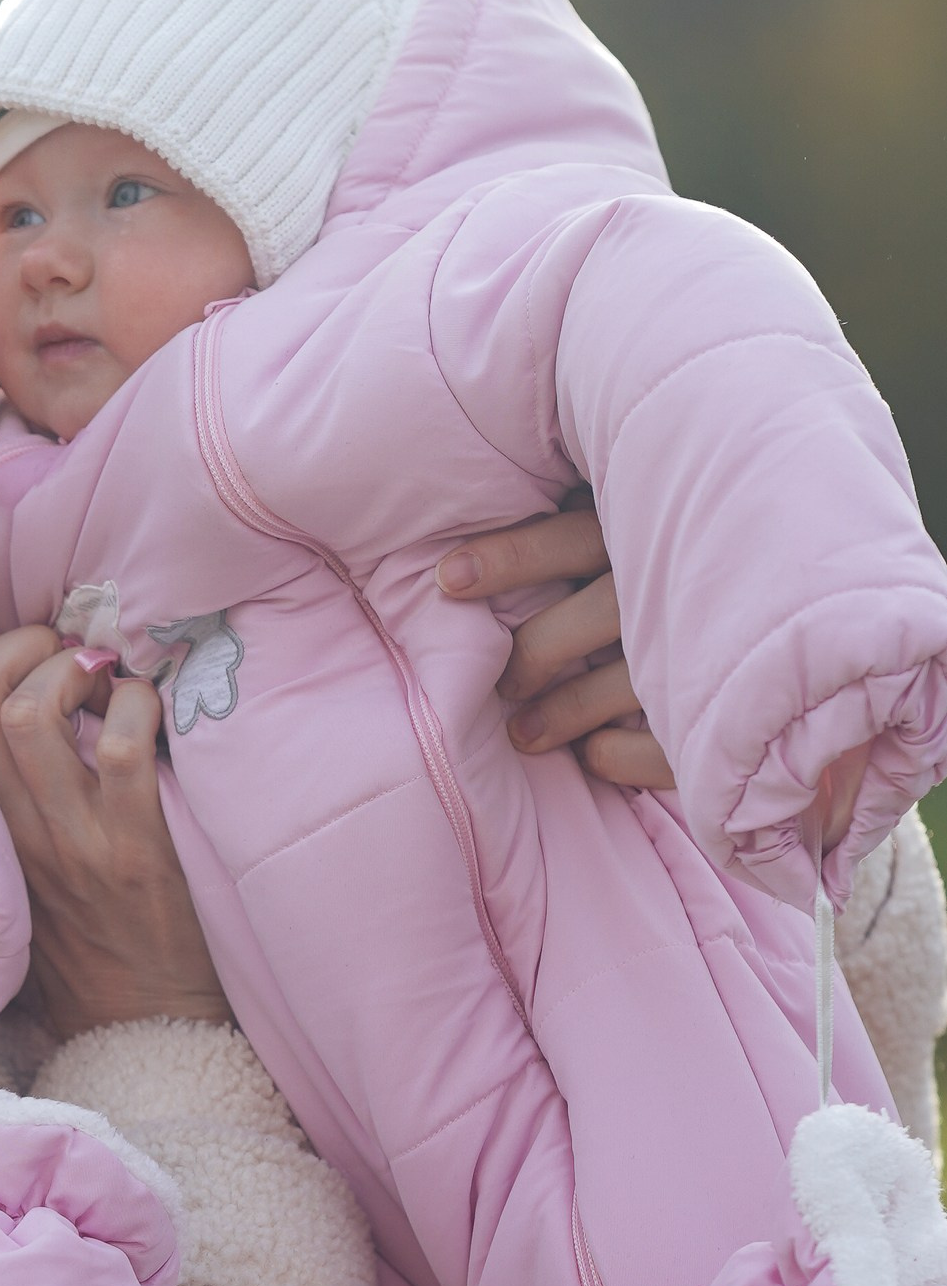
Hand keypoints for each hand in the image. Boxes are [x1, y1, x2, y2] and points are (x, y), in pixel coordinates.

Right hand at [0, 628, 229, 1040]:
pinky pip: (121, 748)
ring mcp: (71, 835)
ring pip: (32, 710)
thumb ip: (10, 801)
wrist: (143, 1018)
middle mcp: (14, 823)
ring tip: (107, 680)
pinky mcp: (134, 848)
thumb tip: (28, 707)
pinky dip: (139, 709)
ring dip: (74, 670)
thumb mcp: (24, 868)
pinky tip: (154, 716)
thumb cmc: (90, 936)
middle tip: (69, 654)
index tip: (26, 657)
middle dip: (21, 643)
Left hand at [437, 504, 872, 844]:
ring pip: (612, 690)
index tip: (444, 581)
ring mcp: (707, 650)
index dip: (506, 559)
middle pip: (577, 623)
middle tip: (500, 684)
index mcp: (659, 529)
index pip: (568, 538)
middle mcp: (682, 584)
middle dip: (528, 658)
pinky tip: (597, 756)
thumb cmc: (714, 565)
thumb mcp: (664, 526)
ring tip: (524, 737)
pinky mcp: (729, 714)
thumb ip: (602, 531)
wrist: (840, 641)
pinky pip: (652, 752)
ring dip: (559, 718)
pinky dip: (617, 758)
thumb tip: (487, 559)